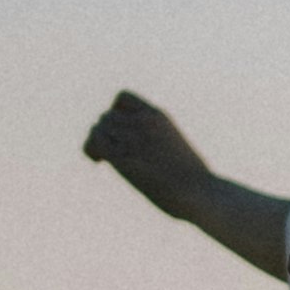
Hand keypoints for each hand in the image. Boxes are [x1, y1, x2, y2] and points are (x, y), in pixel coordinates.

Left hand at [85, 92, 211, 218]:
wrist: (199, 191)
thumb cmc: (195, 180)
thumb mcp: (178, 151)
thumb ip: (161, 145)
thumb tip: (159, 160)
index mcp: (158, 117)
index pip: (122, 98)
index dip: (114, 111)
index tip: (122, 131)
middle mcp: (143, 122)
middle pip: (106, 116)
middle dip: (106, 134)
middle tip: (111, 154)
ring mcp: (133, 138)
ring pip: (98, 128)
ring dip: (96, 142)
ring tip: (104, 159)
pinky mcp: (123, 157)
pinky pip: (94, 141)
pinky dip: (90, 149)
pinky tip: (99, 162)